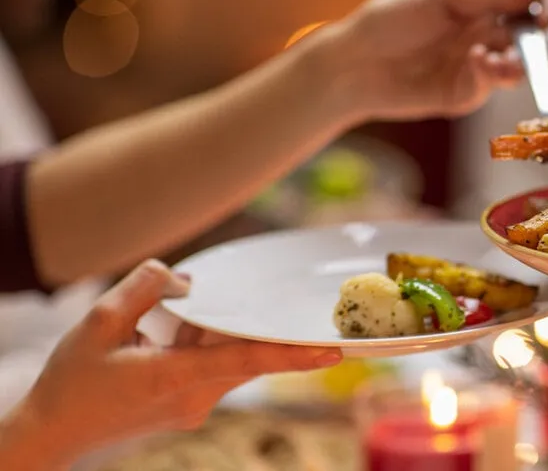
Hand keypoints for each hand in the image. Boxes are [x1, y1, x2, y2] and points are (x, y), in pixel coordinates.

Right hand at [0, 261, 342, 469]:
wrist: (52, 433)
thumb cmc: (71, 381)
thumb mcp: (98, 322)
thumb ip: (145, 288)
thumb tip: (187, 279)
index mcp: (175, 378)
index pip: (247, 361)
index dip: (292, 354)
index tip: (332, 352)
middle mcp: (194, 398)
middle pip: (247, 356)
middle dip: (267, 330)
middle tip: (304, 310)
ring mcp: (193, 407)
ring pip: (230, 361)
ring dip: (225, 334)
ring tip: (199, 314)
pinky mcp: (187, 407)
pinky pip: (213, 368)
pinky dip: (206, 345)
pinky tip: (179, 327)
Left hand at [314, 0, 547, 122]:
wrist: (356, 62)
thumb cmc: (392, 19)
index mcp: (480, 6)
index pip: (526, 4)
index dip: (544, 6)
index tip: (546, 9)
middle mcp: (483, 36)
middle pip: (528, 38)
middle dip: (534, 38)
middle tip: (533, 34)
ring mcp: (475, 67)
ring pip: (516, 67)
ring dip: (517, 61)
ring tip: (500, 57)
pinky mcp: (464, 94)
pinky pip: (491, 85)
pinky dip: (490, 73)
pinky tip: (476, 61)